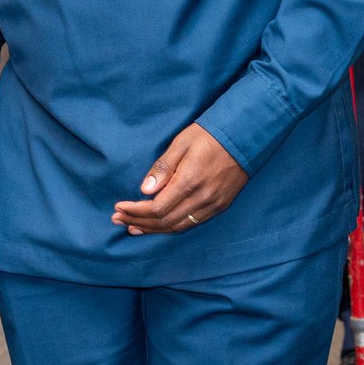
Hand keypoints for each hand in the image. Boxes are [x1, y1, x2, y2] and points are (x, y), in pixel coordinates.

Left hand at [112, 123, 248, 234]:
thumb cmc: (210, 135)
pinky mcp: (221, 206)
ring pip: (178, 227)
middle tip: (117, 219)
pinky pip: (192, 223)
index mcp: (190, 182)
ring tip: (133, 228)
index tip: (118, 207)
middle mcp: (202, 199)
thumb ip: (163, 167)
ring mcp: (213, 205)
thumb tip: (144, 190)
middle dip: (139, 222)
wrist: (246, 136)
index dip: (135, 211)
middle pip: (165, 222)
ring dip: (153, 229)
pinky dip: (172, 228)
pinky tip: (159, 226)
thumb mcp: (181, 143)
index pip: (156, 208)